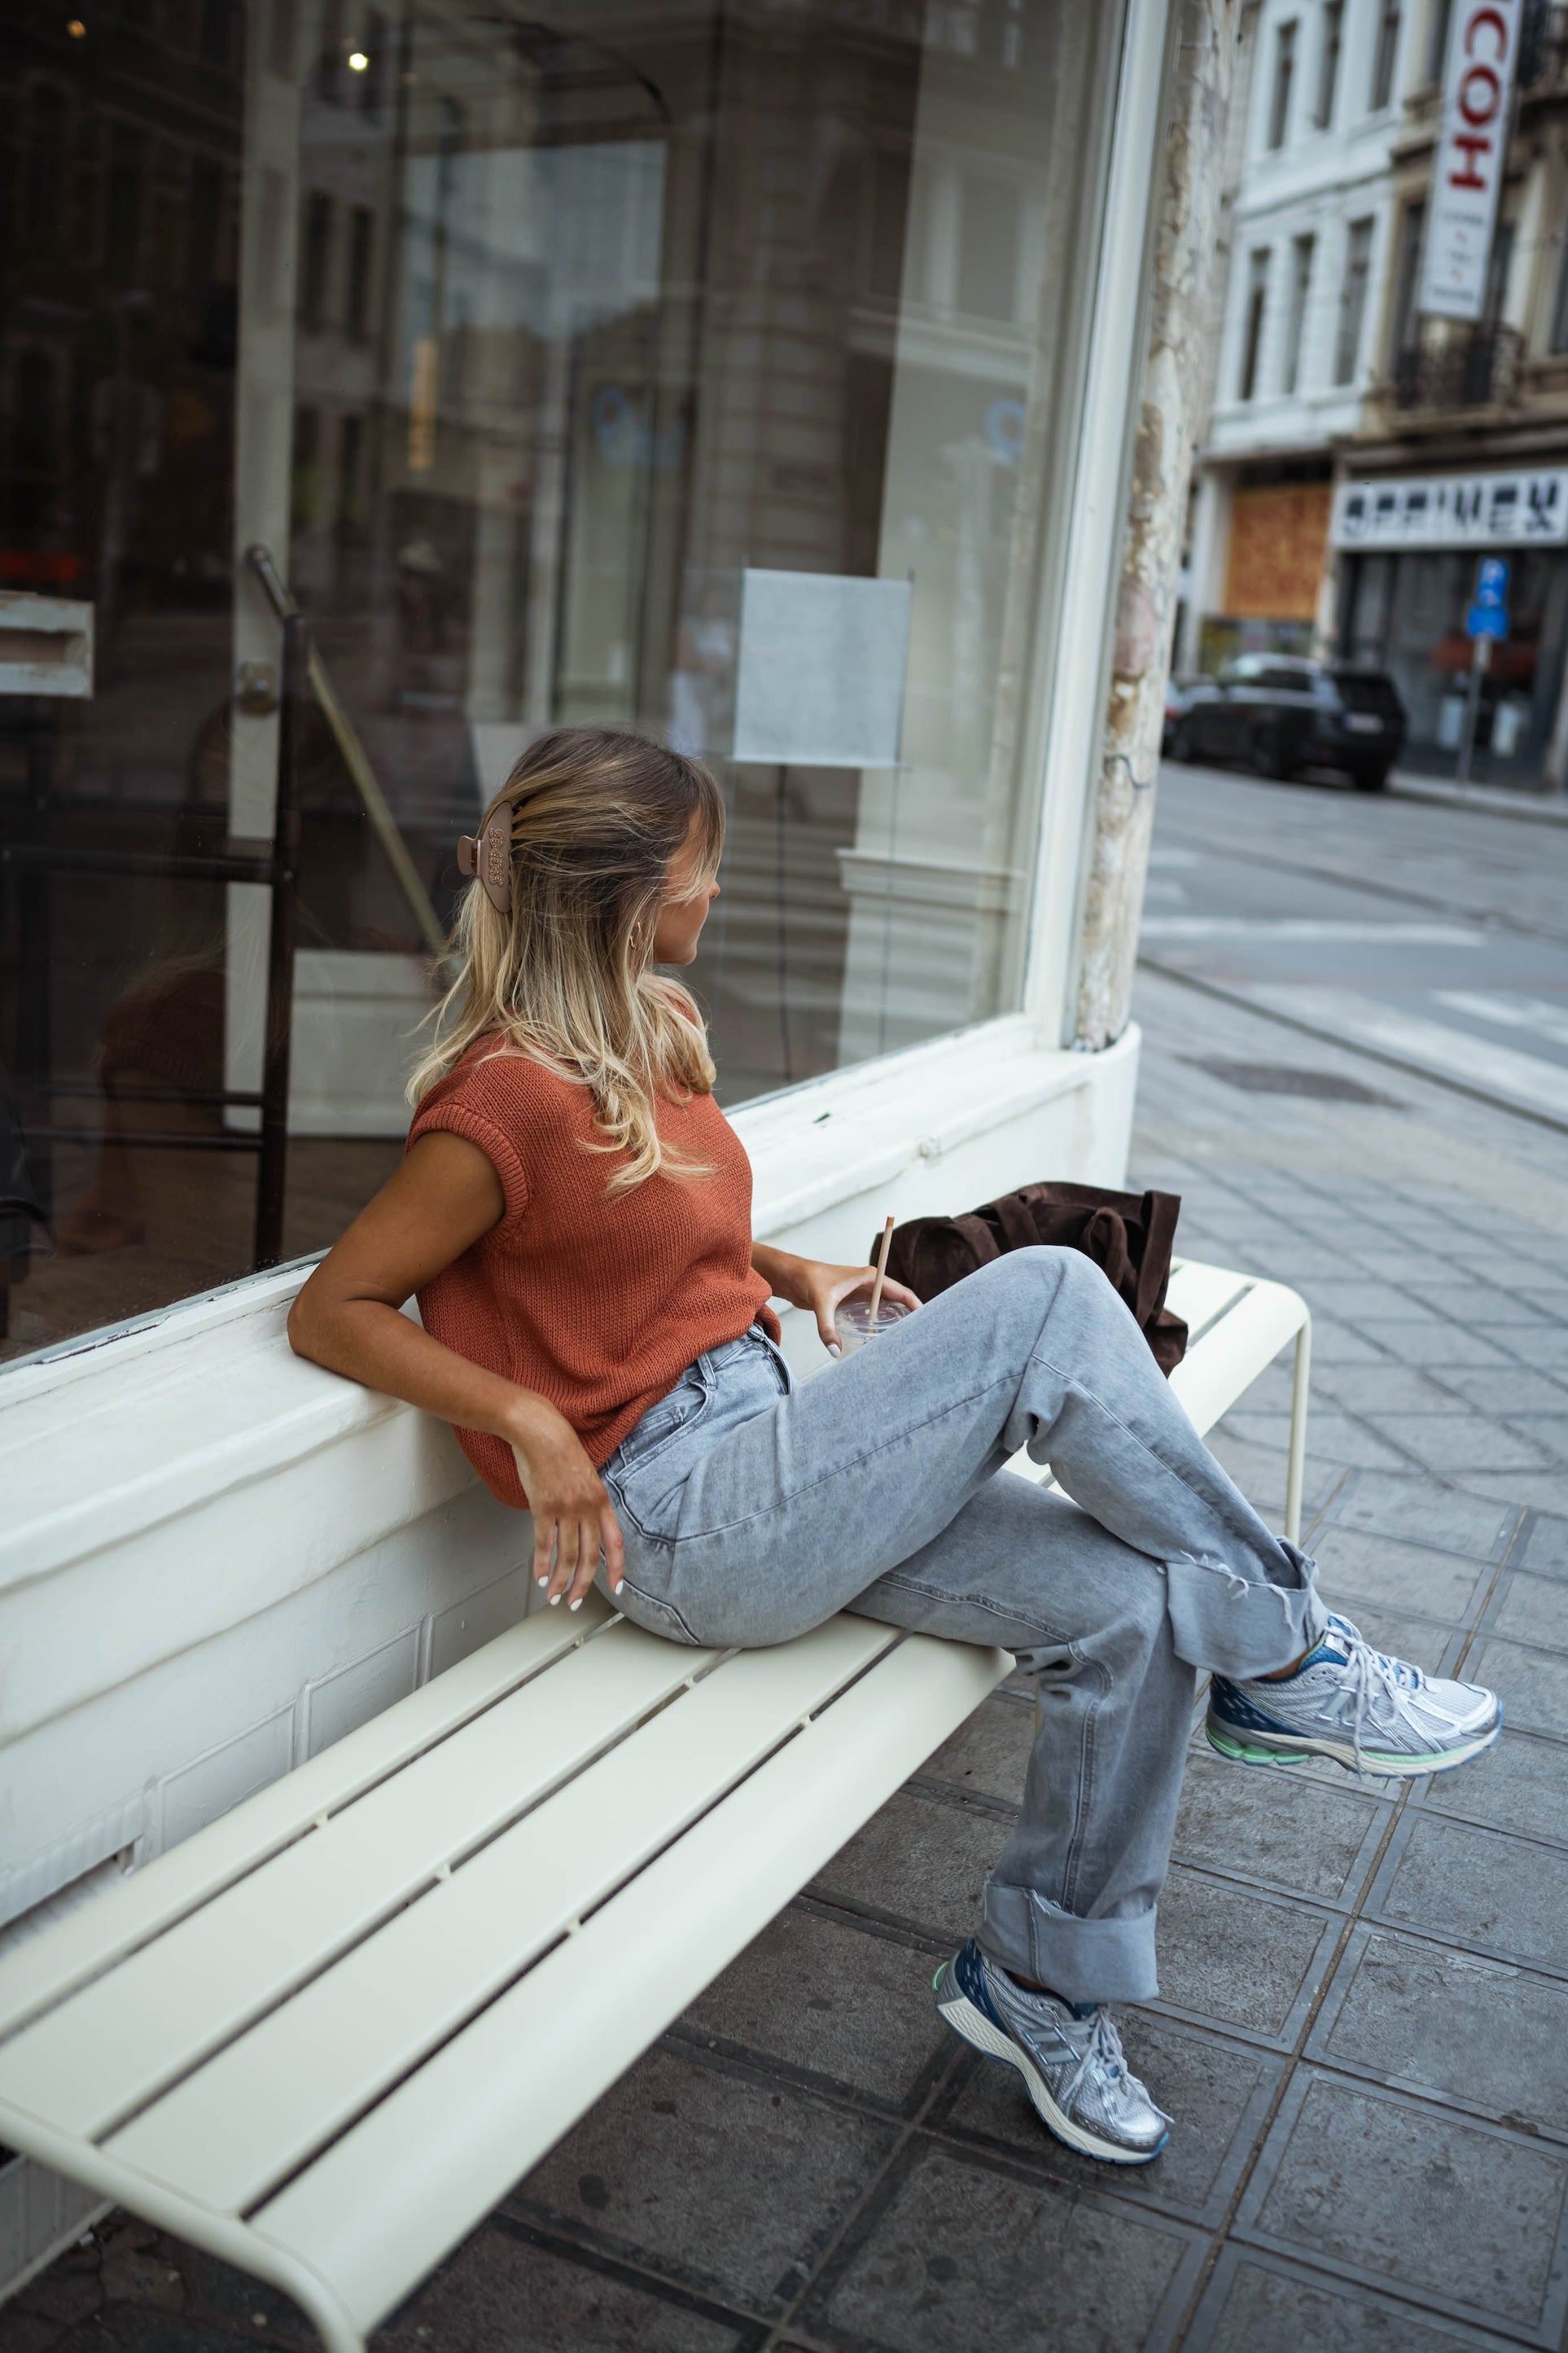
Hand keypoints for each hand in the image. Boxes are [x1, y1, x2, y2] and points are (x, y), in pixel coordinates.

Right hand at [506, 1393, 625, 1611]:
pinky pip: (543, 1544)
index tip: (617, 1587)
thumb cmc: (559, 1448)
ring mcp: (565, 1508)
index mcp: (601, 1499)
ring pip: (567, 1555)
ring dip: (561, 1581)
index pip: (615, 1541)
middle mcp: (587, 1506)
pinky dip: (542, 1565)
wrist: (539, 1430)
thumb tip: (584, 1525)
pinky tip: (540, 1578)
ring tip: (555, 1596)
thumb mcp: (585, 1474)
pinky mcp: (543, 1507)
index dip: (618, 1567)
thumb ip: (588, 1501)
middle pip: (589, 1556)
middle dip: (583, 1584)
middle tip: (576, 1602)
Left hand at [770, 1255, 921, 1353]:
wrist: (793, 1277)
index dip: (915, 1305)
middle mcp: (870, 1285)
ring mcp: (862, 1294)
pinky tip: (880, 1342)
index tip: (926, 1321)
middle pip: (897, 1302)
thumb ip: (827, 1327)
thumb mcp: (820, 1303)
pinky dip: (878, 1326)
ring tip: (903, 1343)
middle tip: (917, 1337)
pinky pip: (873, 1315)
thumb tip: (835, 1350)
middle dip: (907, 1318)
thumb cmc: (809, 1280)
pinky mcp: (854, 1303)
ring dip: (893, 1324)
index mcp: (869, 1277)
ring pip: (885, 1310)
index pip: (901, 1291)